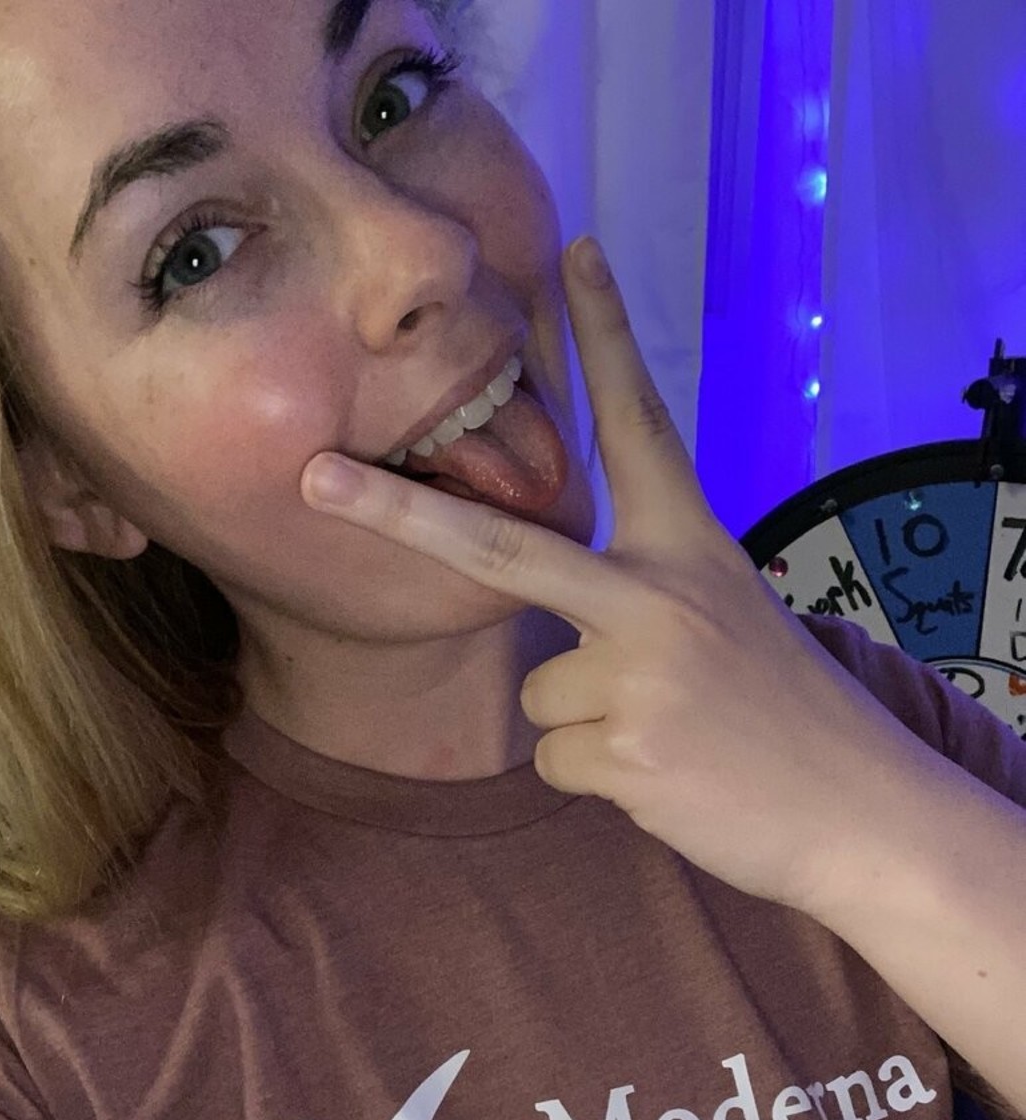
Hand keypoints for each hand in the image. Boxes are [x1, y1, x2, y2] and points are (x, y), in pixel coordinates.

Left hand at [299, 237, 936, 916]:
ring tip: (667, 735)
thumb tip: (540, 622)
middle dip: (396, 512)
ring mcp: (641, 673)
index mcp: (693, 547)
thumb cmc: (783, 712)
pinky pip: (555, 756)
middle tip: (316, 480)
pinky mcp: (628, 752)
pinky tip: (664, 774)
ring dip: (585, 722)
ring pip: (536, 691)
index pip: (641, 425)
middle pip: (501, 546)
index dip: (607, 337)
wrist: (861, 811)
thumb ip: (642, 592)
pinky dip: (596, 774)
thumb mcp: (728, 617)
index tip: (576, 252)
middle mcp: (661, 594)